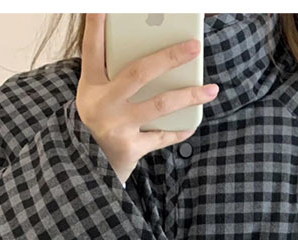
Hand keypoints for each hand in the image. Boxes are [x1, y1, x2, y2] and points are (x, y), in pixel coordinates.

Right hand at [75, 13, 219, 184]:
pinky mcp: (130, 149)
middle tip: (195, 46)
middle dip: (170, 57)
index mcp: (92, 85)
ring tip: (211, 89)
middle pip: (139, 72)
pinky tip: (194, 122)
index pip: (92, 49)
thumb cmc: (98, 121)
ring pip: (159, 105)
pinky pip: (161, 136)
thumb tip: (154, 56)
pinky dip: (179, 130)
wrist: (87, 166)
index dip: (96, 26)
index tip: (102, 6)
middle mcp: (103, 104)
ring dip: (189, 96)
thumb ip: (114, 73)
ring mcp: (117, 127)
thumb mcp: (95, 95)